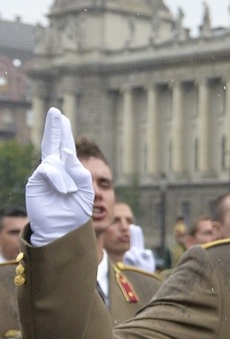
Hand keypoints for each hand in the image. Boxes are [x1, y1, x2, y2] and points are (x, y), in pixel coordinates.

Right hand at [26, 108, 92, 246]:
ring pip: (55, 161)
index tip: (61, 116)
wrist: (64, 227)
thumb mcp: (85, 187)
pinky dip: (59, 179)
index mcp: (68, 167)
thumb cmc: (76, 208)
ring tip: (70, 192)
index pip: (64, 145)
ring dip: (66, 176)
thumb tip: (65, 153)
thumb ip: (78, 170)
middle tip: (55, 111)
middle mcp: (54, 168)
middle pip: (52, 143)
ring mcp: (43, 174)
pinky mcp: (35, 182)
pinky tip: (65, 190)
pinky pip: (48, 171)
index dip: (62, 131)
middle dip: (54, 127)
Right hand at [123, 225, 157, 272]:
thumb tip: (138, 249)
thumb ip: (146, 254)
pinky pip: (129, 254)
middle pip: (135, 241)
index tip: (136, 226)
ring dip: (138, 255)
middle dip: (134, 233)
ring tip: (139, 263)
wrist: (141, 281)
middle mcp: (135, 253)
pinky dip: (133, 256)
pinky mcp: (125, 260)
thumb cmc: (146, 272)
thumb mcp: (149, 262)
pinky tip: (135, 262)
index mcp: (141, 252)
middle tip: (133, 225)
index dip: (137, 234)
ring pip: (134, 250)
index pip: (139, 241)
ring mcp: (130, 256)